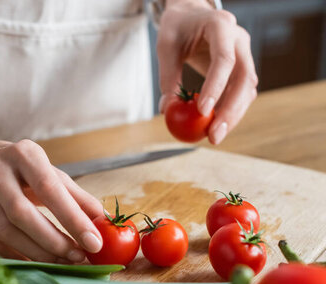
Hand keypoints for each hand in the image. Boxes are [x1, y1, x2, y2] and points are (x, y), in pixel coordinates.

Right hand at [0, 138, 103, 261]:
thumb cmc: (20, 170)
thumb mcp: (49, 171)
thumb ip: (77, 197)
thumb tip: (104, 222)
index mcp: (23, 156)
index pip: (49, 189)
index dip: (73, 219)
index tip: (95, 242)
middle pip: (24, 215)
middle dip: (55, 241)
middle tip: (79, 257)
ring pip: (8, 235)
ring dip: (40, 254)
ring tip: (65, 262)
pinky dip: (21, 260)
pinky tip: (42, 265)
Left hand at [157, 0, 257, 143]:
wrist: (192, 17)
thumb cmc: (178, 29)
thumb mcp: (166, 47)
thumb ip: (168, 77)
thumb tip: (167, 110)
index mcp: (220, 26)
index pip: (224, 59)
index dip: (215, 87)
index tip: (202, 111)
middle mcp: (239, 40)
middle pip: (244, 79)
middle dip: (230, 111)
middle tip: (213, 135)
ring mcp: (245, 56)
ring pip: (247, 91)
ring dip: (232, 117)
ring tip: (213, 137)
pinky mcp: (242, 72)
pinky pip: (242, 96)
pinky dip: (230, 113)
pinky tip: (215, 127)